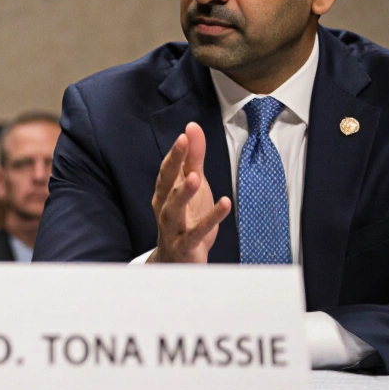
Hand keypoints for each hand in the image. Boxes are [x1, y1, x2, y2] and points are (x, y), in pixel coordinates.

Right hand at [147, 122, 231, 262]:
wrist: (178, 262)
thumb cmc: (186, 219)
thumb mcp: (192, 185)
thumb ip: (193, 157)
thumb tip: (191, 127)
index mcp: (164, 193)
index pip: (167, 170)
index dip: (175, 153)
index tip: (184, 135)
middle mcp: (164, 208)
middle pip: (166, 184)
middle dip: (174, 163)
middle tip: (182, 143)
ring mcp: (172, 228)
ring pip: (173, 210)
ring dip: (183, 193)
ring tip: (195, 177)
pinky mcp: (185, 246)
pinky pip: (197, 232)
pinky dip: (210, 219)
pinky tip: (224, 203)